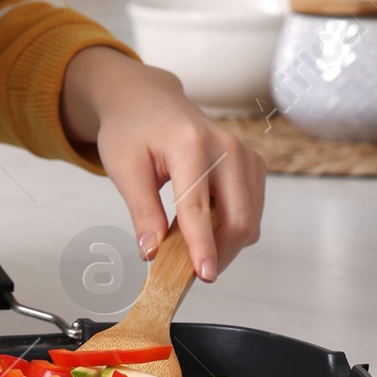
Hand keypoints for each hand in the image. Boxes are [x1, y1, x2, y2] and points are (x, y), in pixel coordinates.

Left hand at [60, 46, 265, 281]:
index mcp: (190, 144)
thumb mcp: (124, 169)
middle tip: (191, 272)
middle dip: (220, 254)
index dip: (202, 246)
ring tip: (192, 246)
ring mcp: (245, 153)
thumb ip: (141, 211)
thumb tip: (151, 253)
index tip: (204, 276)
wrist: (148, 101)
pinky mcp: (253, 163)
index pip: (198, 207)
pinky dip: (232, 227)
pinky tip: (207, 225)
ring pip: (250, 219)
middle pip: (239, 218)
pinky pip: (253, 209)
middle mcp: (226, 147)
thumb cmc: (132, 131)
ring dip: (226, 244)